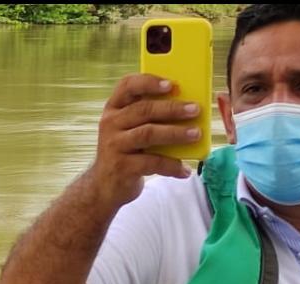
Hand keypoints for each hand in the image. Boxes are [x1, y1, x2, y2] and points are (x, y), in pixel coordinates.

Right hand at [83, 74, 201, 208]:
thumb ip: (149, 116)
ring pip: (148, 134)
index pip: (127, 86)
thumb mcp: (129, 129)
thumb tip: (187, 107)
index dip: (149, 82)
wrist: (103, 185)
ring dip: (175, 133)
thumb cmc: (125, 151)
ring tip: (196, 134)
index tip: (171, 84)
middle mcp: (110, 124)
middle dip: (172, 108)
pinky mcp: (121, 167)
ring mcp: (114, 146)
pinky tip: (184, 169)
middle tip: (195, 109)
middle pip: (143, 110)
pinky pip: (152, 162)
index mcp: (114, 109)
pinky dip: (171, 165)